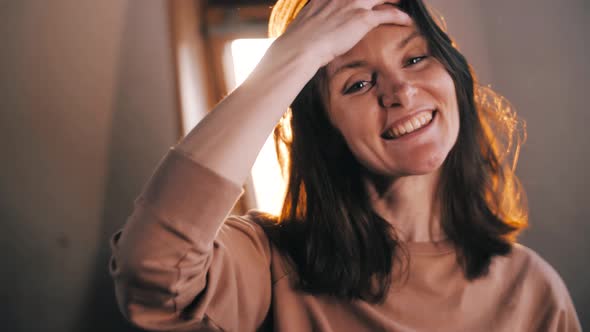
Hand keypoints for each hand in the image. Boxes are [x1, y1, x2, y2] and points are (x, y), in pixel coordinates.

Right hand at [276, 0, 411, 67]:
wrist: (300, 48)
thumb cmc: (298, 42)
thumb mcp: (305, 23)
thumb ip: (314, 18)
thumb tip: (312, 28)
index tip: (362, 2)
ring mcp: (353, 4)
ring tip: (400, 2)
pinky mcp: (362, 18)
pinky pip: (388, 13)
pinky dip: (399, 16)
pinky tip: (406, 20)